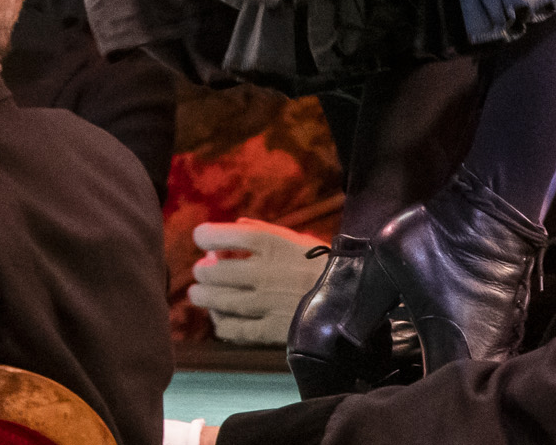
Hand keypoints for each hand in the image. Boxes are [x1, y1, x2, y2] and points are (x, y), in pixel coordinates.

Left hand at [189, 220, 329, 346]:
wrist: (356, 299)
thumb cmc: (324, 264)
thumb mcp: (294, 238)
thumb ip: (262, 231)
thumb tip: (233, 225)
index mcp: (266, 244)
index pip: (214, 236)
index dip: (203, 237)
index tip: (204, 242)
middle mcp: (261, 272)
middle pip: (212, 272)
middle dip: (203, 272)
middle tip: (202, 273)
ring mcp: (265, 303)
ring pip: (218, 300)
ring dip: (203, 296)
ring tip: (199, 294)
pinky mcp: (271, 330)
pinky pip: (234, 329)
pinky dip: (221, 323)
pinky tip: (221, 319)